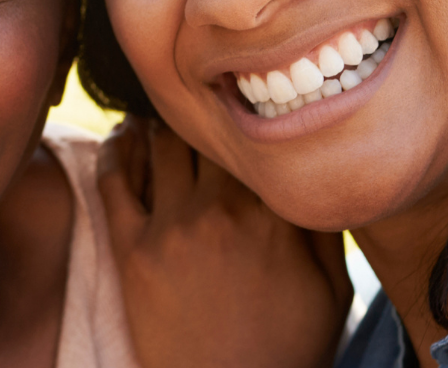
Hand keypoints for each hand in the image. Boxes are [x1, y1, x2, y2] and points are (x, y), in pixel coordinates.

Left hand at [99, 117, 352, 367]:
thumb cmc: (291, 348)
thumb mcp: (333, 287)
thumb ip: (325, 222)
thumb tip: (319, 165)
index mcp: (274, 216)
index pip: (257, 139)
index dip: (251, 116)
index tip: (247, 104)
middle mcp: (220, 212)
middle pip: (206, 134)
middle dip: (206, 117)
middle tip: (201, 104)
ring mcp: (171, 230)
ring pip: (159, 145)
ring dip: (161, 125)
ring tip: (164, 116)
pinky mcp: (132, 253)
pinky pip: (113, 183)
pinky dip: (116, 152)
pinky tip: (123, 138)